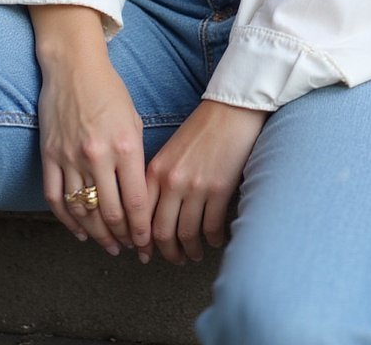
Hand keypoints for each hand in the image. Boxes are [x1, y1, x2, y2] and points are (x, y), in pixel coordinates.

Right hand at [31, 5, 150, 256]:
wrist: (73, 67)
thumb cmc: (109, 92)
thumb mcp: (134, 121)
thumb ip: (136, 159)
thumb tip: (138, 197)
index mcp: (125, 145)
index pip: (135, 202)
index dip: (142, 229)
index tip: (147, 244)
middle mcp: (97, 155)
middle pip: (110, 213)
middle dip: (122, 238)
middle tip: (129, 250)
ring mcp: (70, 157)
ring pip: (83, 212)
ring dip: (97, 235)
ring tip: (108, 246)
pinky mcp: (49, 156)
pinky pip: (57, 199)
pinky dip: (68, 221)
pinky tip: (80, 231)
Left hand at [145, 100, 267, 264]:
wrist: (230, 111)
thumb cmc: (200, 130)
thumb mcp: (169, 152)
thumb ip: (158, 179)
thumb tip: (154, 214)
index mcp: (155, 171)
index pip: (140, 216)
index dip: (141, 241)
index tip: (144, 253)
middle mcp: (172, 182)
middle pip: (162, 232)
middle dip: (166, 252)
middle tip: (173, 259)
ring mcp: (195, 187)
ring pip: (186, 234)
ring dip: (190, 251)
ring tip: (194, 255)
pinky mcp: (219, 190)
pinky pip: (211, 227)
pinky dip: (212, 240)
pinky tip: (214, 241)